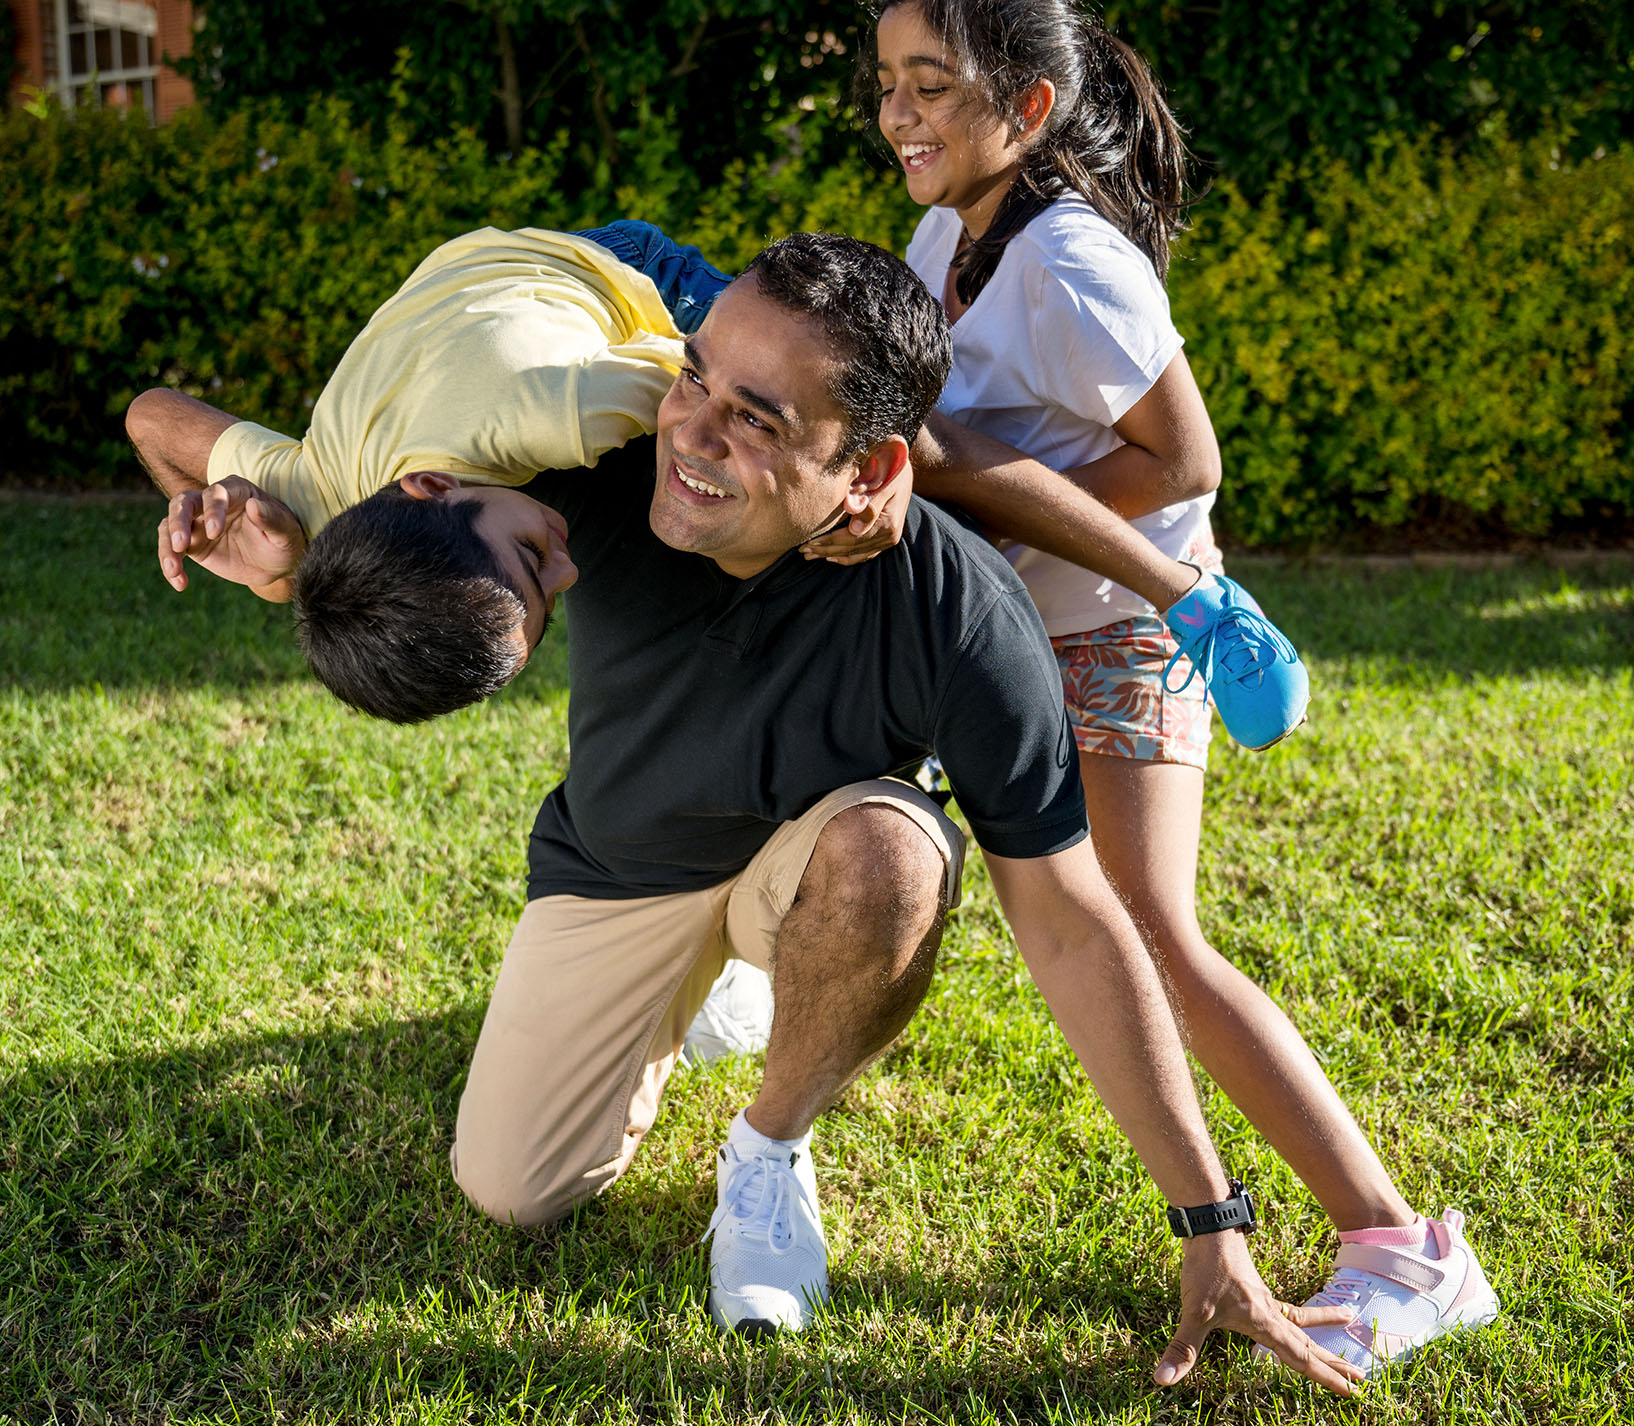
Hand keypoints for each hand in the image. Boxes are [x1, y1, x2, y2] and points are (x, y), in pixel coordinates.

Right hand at [157, 476, 306, 597]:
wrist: (277, 562)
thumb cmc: (284, 540)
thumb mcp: (285, 532)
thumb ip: (271, 519)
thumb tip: (254, 506)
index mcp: (236, 491)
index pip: (217, 492)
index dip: (212, 509)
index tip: (215, 532)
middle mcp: (212, 502)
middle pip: (183, 502)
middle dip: (178, 521)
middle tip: (181, 545)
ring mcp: (198, 522)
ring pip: (170, 524)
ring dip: (167, 546)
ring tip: (174, 569)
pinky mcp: (192, 544)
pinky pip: (171, 549)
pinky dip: (171, 564)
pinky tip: (180, 583)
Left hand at [799, 466, 913, 565]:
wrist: (904, 466)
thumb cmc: (890, 468)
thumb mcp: (882, 480)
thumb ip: (868, 503)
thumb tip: (854, 528)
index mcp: (886, 523)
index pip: (851, 539)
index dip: (828, 542)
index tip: (808, 542)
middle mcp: (889, 535)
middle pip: (851, 549)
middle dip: (825, 550)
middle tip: (803, 550)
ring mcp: (889, 539)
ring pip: (856, 554)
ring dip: (833, 555)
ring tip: (811, 554)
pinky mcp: (887, 538)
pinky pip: (865, 554)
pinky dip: (848, 557)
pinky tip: (831, 557)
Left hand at [1155, 1232, 1363, 1395]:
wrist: (1209, 1229)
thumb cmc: (1206, 1269)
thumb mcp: (1193, 1312)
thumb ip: (1183, 1348)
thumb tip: (1163, 1379)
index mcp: (1265, 1323)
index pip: (1301, 1358)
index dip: (1326, 1377)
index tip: (1352, 1392)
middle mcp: (1270, 1313)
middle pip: (1308, 1343)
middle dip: (1334, 1363)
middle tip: (1362, 1378)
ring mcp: (1263, 1299)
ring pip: (1301, 1321)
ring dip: (1323, 1329)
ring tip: (1349, 1318)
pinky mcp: (1253, 1288)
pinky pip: (1285, 1307)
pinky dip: (1298, 1313)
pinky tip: (1293, 1315)